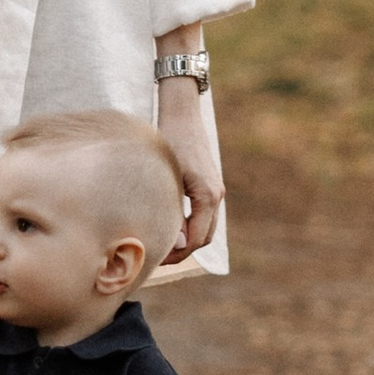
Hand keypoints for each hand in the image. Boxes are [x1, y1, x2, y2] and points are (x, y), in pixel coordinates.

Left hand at [155, 74, 221, 263]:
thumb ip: (173, 211)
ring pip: (205, 228)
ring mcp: (216, 190)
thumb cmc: (169, 143)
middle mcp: (216, 195)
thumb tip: (177, 242)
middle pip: (203, 238)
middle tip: (157, 256)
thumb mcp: (167, 179)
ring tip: (162, 244)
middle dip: (182, 251)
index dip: (177, 254)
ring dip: (186, 240)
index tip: (157, 258)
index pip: (196, 239)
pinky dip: (190, 227)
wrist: (181, 116)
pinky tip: (170, 226)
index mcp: (208, 195)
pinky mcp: (210, 185)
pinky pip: (203, 215)